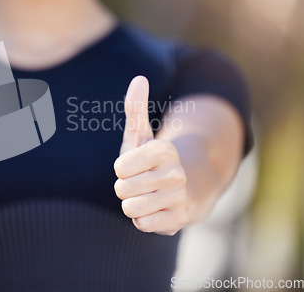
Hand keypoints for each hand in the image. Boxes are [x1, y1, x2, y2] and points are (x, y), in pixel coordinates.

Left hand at [114, 76, 187, 235]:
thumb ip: (136, 108)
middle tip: (140, 183)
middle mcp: (175, 173)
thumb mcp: (141, 136)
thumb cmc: (151, 162)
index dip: (122, 168)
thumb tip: (139, 78)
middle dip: (125, 188)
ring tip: (147, 196)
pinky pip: (142, 224)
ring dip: (132, 204)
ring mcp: (179, 198)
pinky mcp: (179, 221)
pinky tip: (155, 211)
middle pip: (122, 189)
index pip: (120, 167)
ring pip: (130, 208)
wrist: (183, 192)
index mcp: (164, 150)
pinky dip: (143, 220)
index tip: (133, 166)